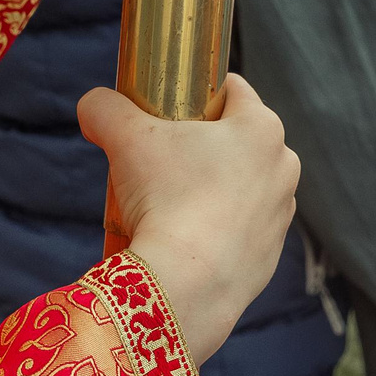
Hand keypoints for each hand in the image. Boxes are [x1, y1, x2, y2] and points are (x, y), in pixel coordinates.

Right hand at [81, 76, 298, 365]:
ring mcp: (280, 215)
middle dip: (203, 145)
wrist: (185, 284)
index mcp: (262, 128)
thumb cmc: (164, 197)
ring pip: (242, 187)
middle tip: (161, 159)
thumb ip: (105, 108)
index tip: (168, 108)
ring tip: (170, 204)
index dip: (195, 92)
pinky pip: (240, 231)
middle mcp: (283, 168)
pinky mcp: (270, 257)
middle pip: (238, 141)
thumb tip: (92, 105)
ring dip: (212, 189)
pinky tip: (185, 239)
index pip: (231, 91)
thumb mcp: (124, 137)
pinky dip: (217, 230)